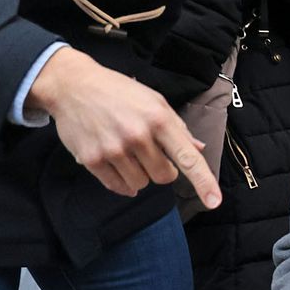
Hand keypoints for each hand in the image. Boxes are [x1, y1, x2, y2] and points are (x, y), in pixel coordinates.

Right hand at [27, 47, 219, 208]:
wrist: (74, 86)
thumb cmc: (119, 92)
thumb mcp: (154, 101)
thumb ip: (177, 127)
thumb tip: (199, 148)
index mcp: (159, 119)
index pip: (188, 157)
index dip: (203, 182)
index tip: (214, 202)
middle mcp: (138, 135)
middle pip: (164, 177)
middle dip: (163, 169)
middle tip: (150, 152)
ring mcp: (113, 149)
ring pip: (141, 184)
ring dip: (140, 174)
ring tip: (128, 151)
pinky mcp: (92, 160)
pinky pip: (118, 187)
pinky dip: (123, 182)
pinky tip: (117, 163)